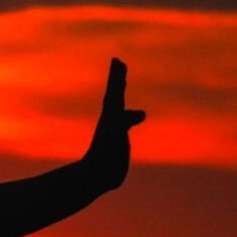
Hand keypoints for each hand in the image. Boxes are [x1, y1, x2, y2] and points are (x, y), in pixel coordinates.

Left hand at [81, 57, 146, 192]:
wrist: (96, 175)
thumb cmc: (106, 155)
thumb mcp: (117, 135)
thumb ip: (126, 121)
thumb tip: (140, 113)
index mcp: (110, 115)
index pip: (114, 90)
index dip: (117, 76)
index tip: (117, 61)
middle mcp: (111, 119)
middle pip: (115, 93)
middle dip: (118, 79)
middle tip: (118, 64)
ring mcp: (114, 129)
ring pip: (119, 106)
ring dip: (121, 94)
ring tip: (122, 83)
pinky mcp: (118, 140)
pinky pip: (125, 122)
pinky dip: (130, 115)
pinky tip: (134, 116)